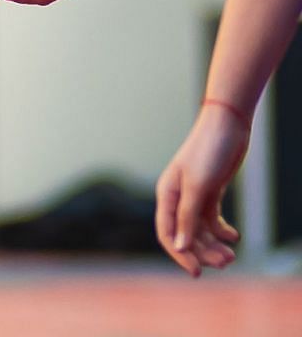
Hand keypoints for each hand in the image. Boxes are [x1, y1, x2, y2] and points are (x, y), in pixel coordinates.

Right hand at [156, 103, 248, 275]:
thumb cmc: (208, 153)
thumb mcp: (199, 187)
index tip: (197, 273)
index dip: (180, 255)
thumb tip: (179, 247)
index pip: (167, 233)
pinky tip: (234, 236)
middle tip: (226, 263)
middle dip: (203, 252)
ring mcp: (194, 195)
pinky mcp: (210, 192)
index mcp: (167, 194)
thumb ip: (187, 218)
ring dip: (214, 245)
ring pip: (200, 230)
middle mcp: (177, 197)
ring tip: (232, 255)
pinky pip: (212, 220)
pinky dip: (222, 231)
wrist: (227, 127)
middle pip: (186, 235)